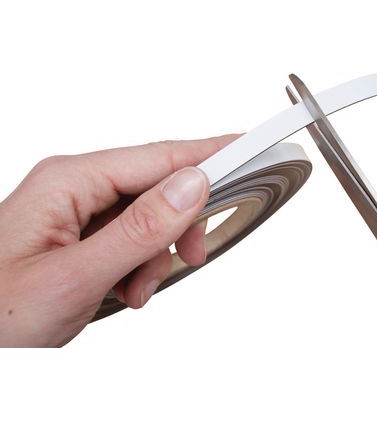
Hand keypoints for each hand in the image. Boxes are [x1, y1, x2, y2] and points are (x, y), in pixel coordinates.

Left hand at [0, 135, 236, 346]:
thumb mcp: (74, 276)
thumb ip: (139, 229)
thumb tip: (192, 185)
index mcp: (69, 180)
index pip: (158, 156)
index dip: (207, 154)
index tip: (247, 147)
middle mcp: (75, 187)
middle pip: (157, 187)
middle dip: (177, 226)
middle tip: (189, 256)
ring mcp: (79, 211)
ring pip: (149, 219)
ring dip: (154, 256)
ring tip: (134, 290)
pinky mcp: (85, 235)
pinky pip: (133, 238)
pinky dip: (140, 266)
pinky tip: (123, 290)